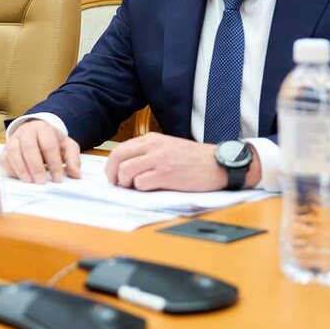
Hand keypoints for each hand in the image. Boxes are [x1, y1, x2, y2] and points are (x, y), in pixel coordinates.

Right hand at [0, 119, 80, 183]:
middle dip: (35, 166)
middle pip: (29, 147)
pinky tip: (21, 178)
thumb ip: (73, 159)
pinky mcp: (5, 149)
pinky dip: (11, 169)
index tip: (58, 178)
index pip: (48, 145)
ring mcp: (13, 139)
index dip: (53, 163)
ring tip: (29, 181)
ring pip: (13, 151)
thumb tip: (75, 174)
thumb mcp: (67, 146)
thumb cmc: (52, 142)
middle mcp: (26, 131)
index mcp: (44, 128)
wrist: (35, 133)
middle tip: (41, 182)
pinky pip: (4, 158)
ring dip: (21, 168)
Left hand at [104, 133, 234, 191]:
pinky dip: (141, 189)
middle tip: (118, 184)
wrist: (218, 164)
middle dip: (113, 174)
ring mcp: (159, 160)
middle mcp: (153, 146)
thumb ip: (149, 152)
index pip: (120, 149)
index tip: (113, 176)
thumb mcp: (168, 147)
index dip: (111, 165)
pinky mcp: (166, 174)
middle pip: (117, 158)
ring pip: (125, 171)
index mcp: (151, 139)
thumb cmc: (195, 159)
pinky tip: (151, 189)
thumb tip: (127, 167)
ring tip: (135, 187)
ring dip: (126, 183)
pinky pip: (141, 183)